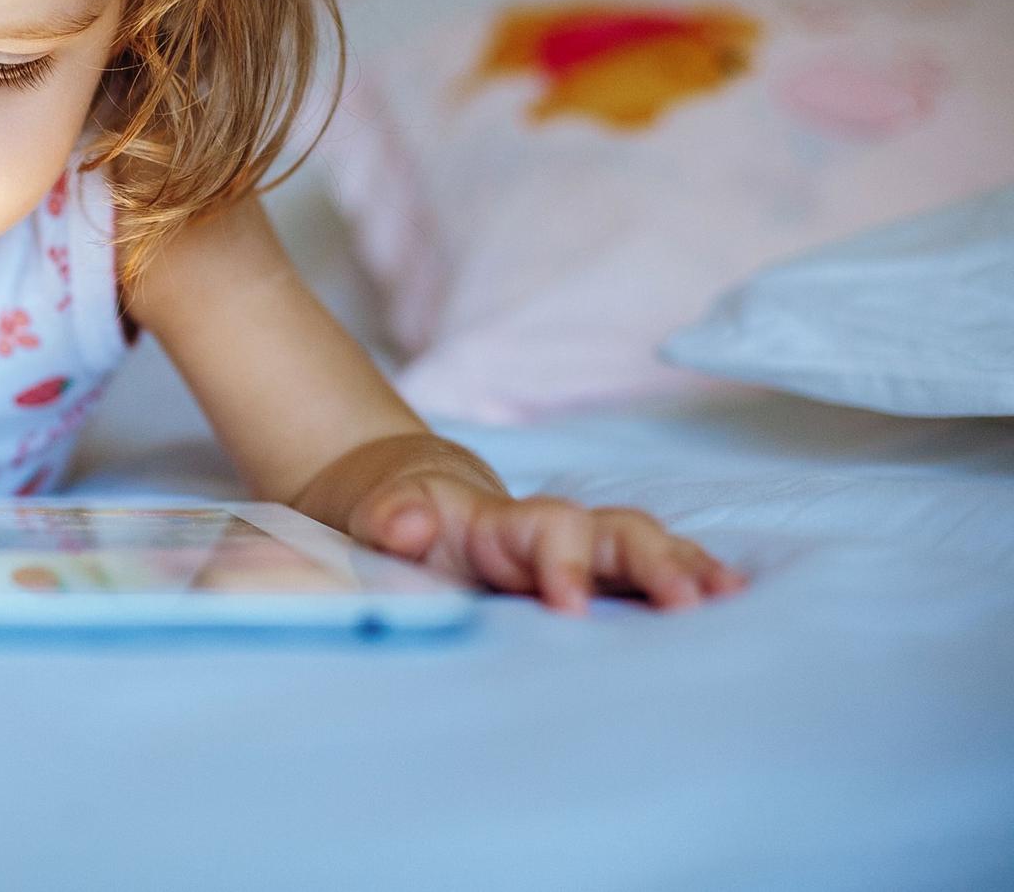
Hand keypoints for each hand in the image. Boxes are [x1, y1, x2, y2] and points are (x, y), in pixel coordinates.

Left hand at [345, 471, 748, 614]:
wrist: (417, 510)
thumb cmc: (405, 518)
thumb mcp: (382, 514)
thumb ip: (391, 518)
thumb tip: (406, 526)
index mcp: (505, 523)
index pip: (548, 531)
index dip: (563, 564)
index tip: (569, 606)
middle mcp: (558, 534)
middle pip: (618, 533)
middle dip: (655, 562)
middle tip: (689, 602)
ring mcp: (584, 558)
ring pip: (646, 553)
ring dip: (690, 572)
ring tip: (734, 599)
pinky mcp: (596, 584)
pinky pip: (650, 581)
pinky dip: (692, 586)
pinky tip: (734, 607)